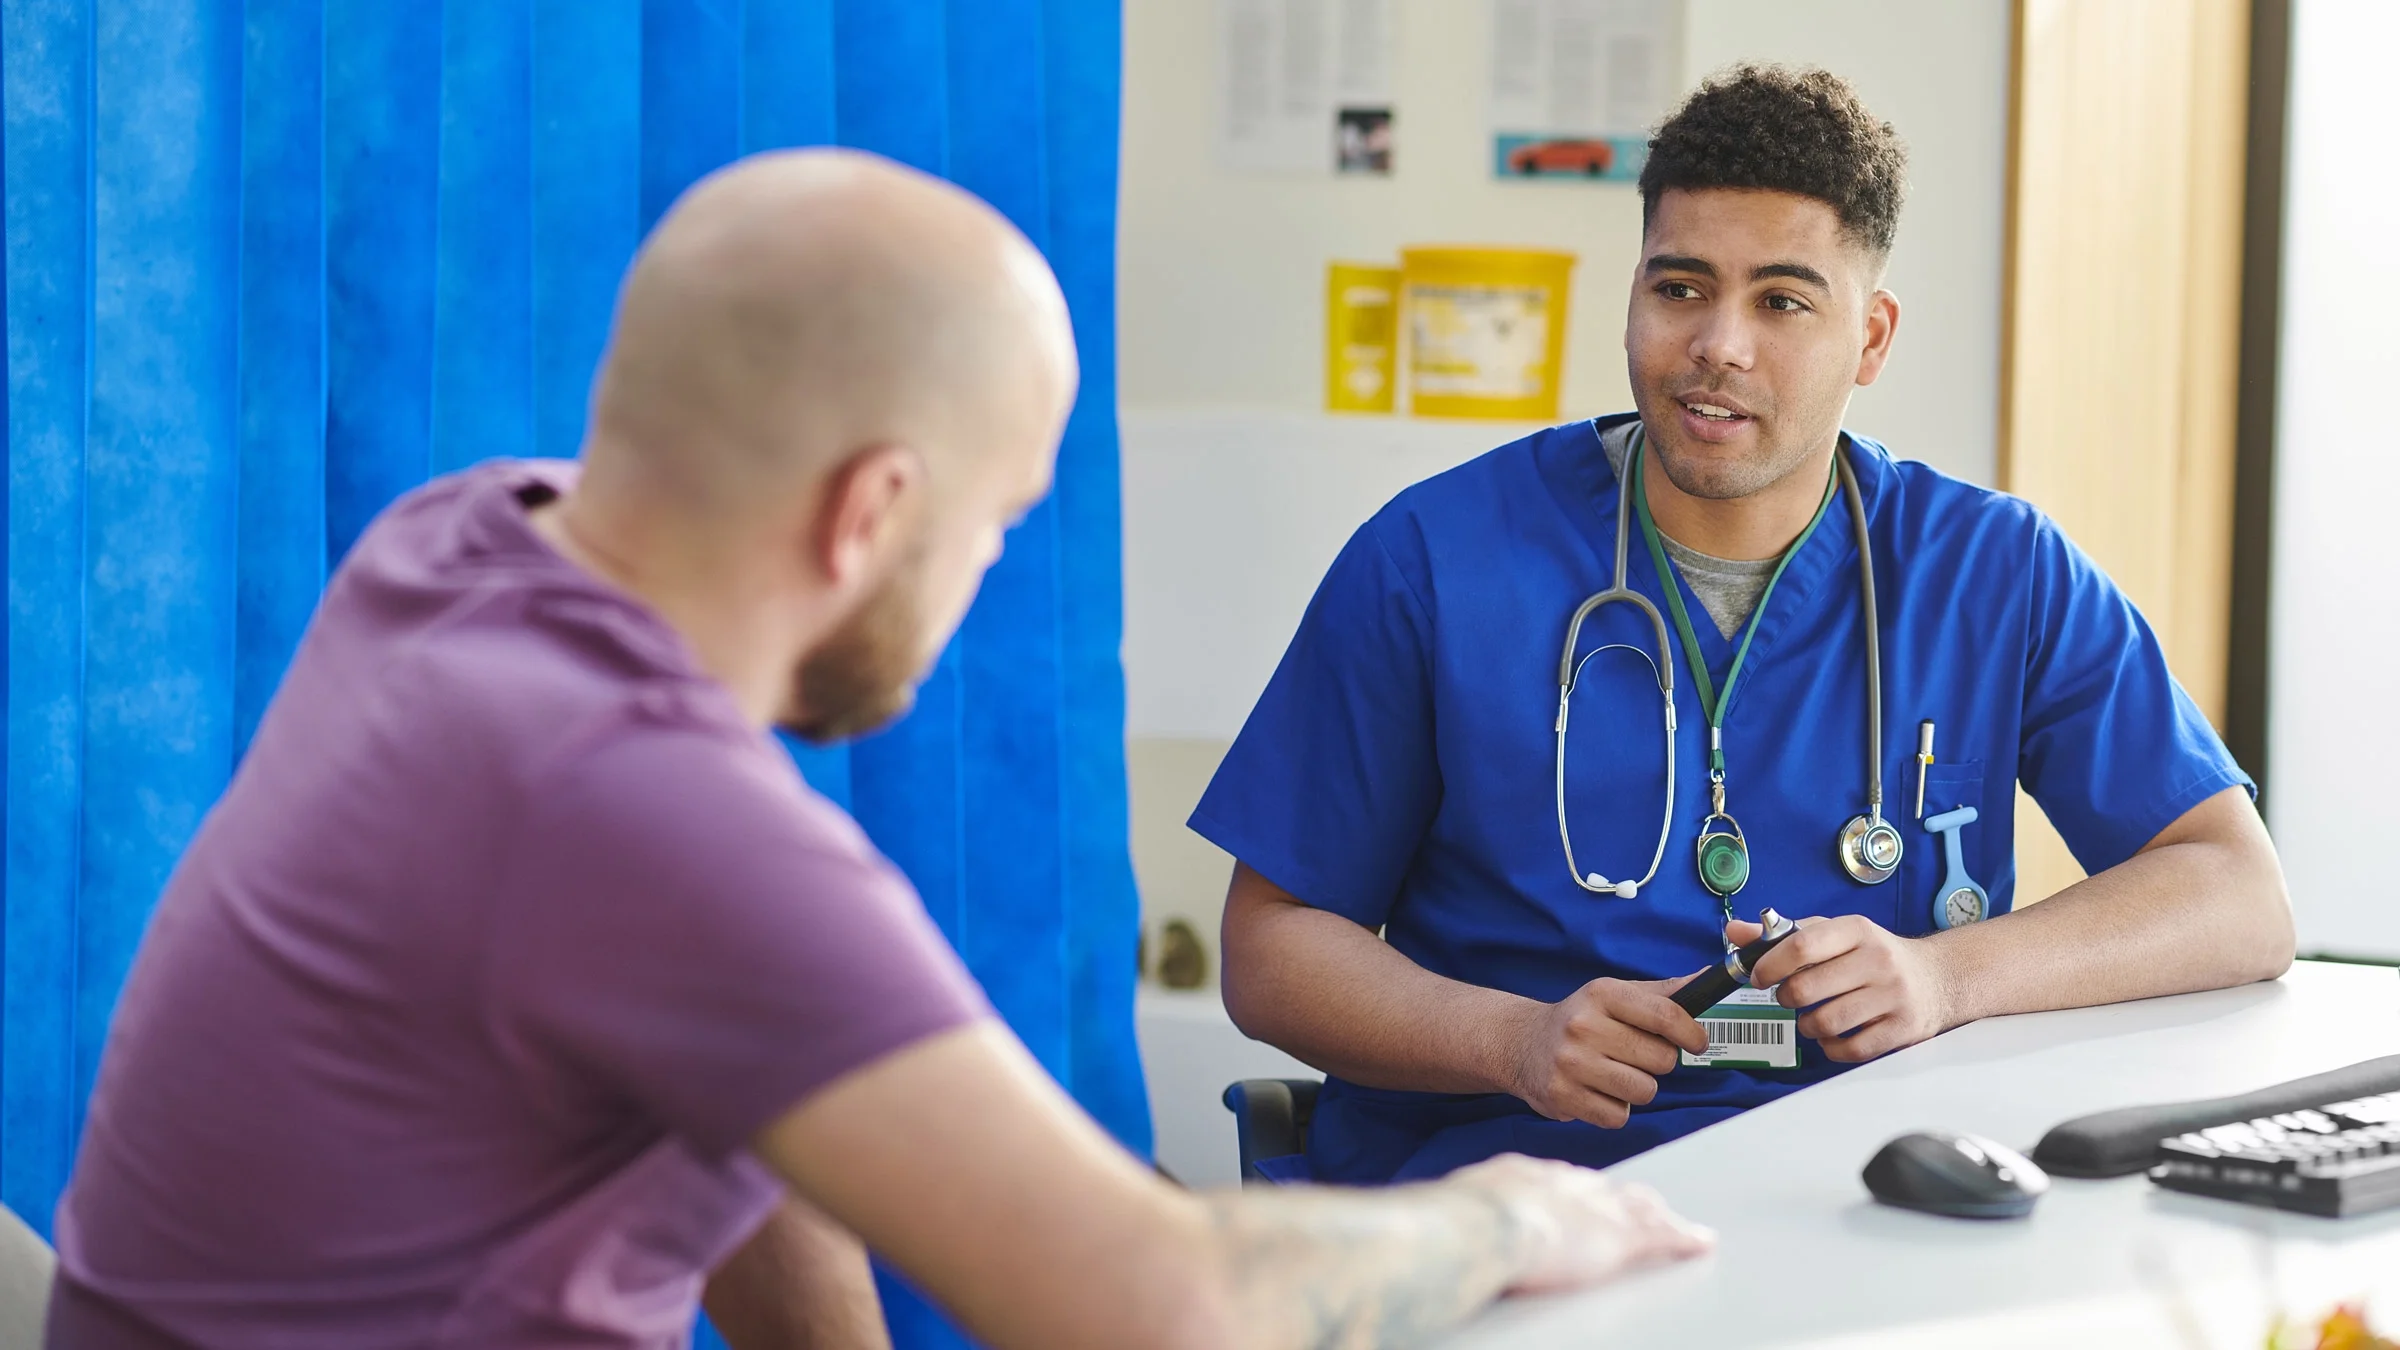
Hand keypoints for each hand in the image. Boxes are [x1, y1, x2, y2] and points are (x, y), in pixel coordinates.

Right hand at [1448, 1154, 1713, 1294]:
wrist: (1485, 1226)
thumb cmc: (1463, 1222)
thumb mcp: (1463, 1205)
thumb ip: (1471, 1213)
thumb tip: (1452, 1223)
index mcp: (1528, 1175)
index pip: (1566, 1182)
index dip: (1582, 1193)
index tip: (1589, 1198)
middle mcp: (1569, 1184)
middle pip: (1608, 1189)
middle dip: (1625, 1200)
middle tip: (1644, 1205)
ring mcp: (1597, 1209)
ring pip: (1639, 1209)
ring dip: (1658, 1217)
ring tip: (1677, 1224)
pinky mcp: (1621, 1239)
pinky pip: (1662, 1237)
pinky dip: (1682, 1239)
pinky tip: (1699, 1242)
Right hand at [1507, 978, 1708, 1127]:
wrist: (1521, 1044)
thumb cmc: (1582, 1020)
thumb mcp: (1615, 996)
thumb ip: (1663, 992)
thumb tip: (1706, 980)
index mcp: (1602, 994)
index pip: (1665, 1015)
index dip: (1691, 1033)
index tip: (1697, 1043)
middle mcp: (1584, 1025)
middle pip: (1661, 1060)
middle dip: (1657, 1063)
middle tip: (1635, 1057)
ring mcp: (1571, 1062)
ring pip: (1643, 1091)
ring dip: (1638, 1088)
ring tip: (1615, 1075)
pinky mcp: (1562, 1096)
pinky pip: (1618, 1116)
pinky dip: (1615, 1109)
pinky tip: (1597, 1092)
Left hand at [1730, 916, 1960, 1062]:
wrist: (1937, 978)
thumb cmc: (1872, 955)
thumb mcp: (1834, 933)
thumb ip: (1784, 934)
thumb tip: (1735, 931)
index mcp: (1857, 930)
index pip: (1802, 945)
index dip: (1770, 964)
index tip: (1758, 976)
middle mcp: (1878, 961)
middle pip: (1806, 989)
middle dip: (1785, 998)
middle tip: (1788, 997)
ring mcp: (1893, 997)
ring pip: (1825, 1023)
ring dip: (1806, 1026)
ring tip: (1811, 1017)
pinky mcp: (1902, 1030)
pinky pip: (1850, 1050)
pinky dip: (1831, 1048)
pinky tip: (1833, 1035)